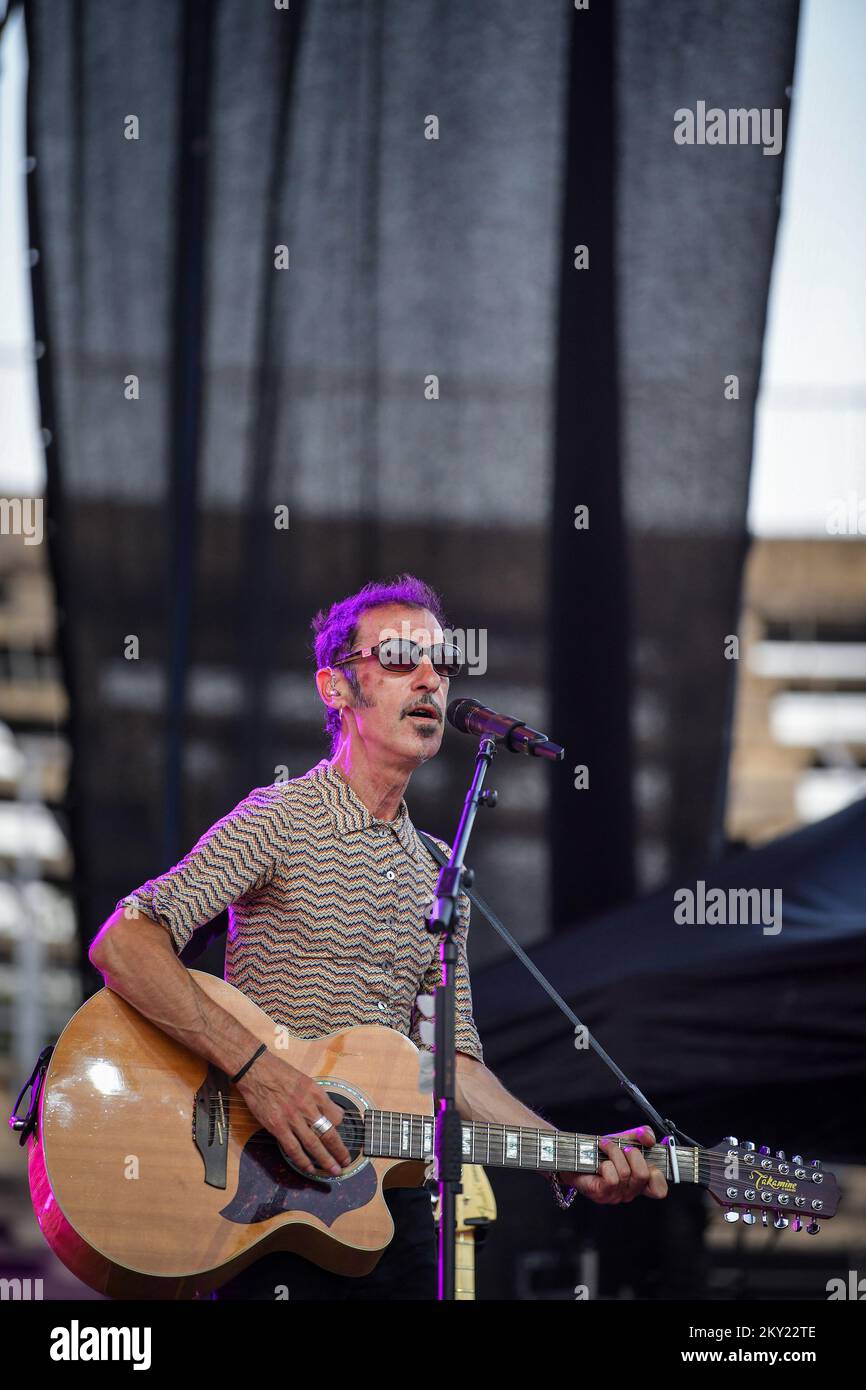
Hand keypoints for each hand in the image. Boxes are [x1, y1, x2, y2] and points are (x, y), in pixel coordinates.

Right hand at [236, 1052, 351, 1177]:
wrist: (256, 1070)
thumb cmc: (279, 1072)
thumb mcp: (305, 1079)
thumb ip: (316, 1096)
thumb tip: (328, 1111)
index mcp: (316, 1092)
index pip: (336, 1115)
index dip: (340, 1126)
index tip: (340, 1132)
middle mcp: (307, 1106)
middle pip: (328, 1133)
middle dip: (339, 1150)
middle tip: (345, 1162)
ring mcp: (292, 1118)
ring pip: (313, 1144)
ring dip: (325, 1160)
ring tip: (333, 1170)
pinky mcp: (277, 1126)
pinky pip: (293, 1148)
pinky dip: (303, 1161)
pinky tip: (310, 1168)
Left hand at [556, 1125, 668, 1204]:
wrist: (575, 1154)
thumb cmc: (601, 1150)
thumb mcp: (625, 1138)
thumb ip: (641, 1135)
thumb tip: (651, 1139)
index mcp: (639, 1182)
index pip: (660, 1190)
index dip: (659, 1174)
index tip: (649, 1156)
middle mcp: (630, 1192)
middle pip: (644, 1175)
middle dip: (633, 1154)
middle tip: (623, 1147)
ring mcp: (616, 1195)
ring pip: (626, 1173)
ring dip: (615, 1152)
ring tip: (606, 1146)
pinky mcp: (602, 1194)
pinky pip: (613, 1178)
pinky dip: (606, 1162)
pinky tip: (600, 1161)